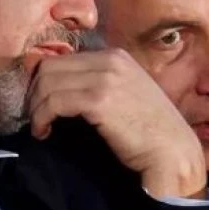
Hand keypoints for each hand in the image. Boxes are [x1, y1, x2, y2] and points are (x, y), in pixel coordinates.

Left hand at [27, 48, 206, 198]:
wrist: (172, 153)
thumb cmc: (150, 132)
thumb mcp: (125, 95)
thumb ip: (99, 84)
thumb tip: (61, 87)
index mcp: (116, 56)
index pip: (63, 58)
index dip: (45, 82)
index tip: (41, 104)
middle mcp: (111, 59)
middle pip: (50, 67)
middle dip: (35, 93)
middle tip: (36, 116)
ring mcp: (106, 77)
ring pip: (48, 82)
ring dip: (37, 107)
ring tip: (40, 127)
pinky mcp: (99, 99)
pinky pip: (54, 102)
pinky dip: (42, 117)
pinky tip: (44, 132)